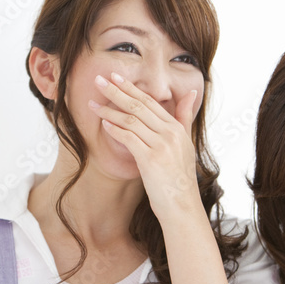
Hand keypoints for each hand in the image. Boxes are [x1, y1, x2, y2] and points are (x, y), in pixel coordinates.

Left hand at [91, 72, 200, 222]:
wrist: (182, 206)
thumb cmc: (179, 178)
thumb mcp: (186, 144)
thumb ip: (184, 118)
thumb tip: (191, 93)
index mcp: (176, 128)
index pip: (150, 102)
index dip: (131, 88)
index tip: (115, 77)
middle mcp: (170, 133)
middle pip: (139, 106)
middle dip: (117, 91)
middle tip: (99, 80)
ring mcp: (161, 146)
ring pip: (131, 120)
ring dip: (109, 110)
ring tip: (93, 104)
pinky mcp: (151, 159)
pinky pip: (130, 138)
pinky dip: (115, 129)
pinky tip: (104, 124)